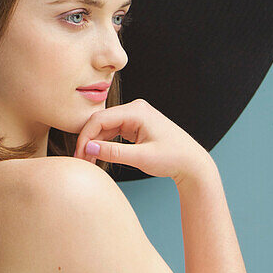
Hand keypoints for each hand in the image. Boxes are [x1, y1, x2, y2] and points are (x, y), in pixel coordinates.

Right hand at [73, 98, 211, 184]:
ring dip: (95, 143)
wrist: (192, 163)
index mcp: (137, 111)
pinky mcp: (135, 125)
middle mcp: (135, 109)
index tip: (79, 155)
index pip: (100, 119)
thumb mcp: (141, 158)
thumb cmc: (172, 158)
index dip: (85, 137)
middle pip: (101, 121)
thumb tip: (89, 149)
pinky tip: (98, 157)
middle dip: (88, 141)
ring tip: (88, 162)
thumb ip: (114, 153)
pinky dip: (105, 144)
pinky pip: (113, 131)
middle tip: (80, 161)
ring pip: (105, 127)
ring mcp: (135, 116)